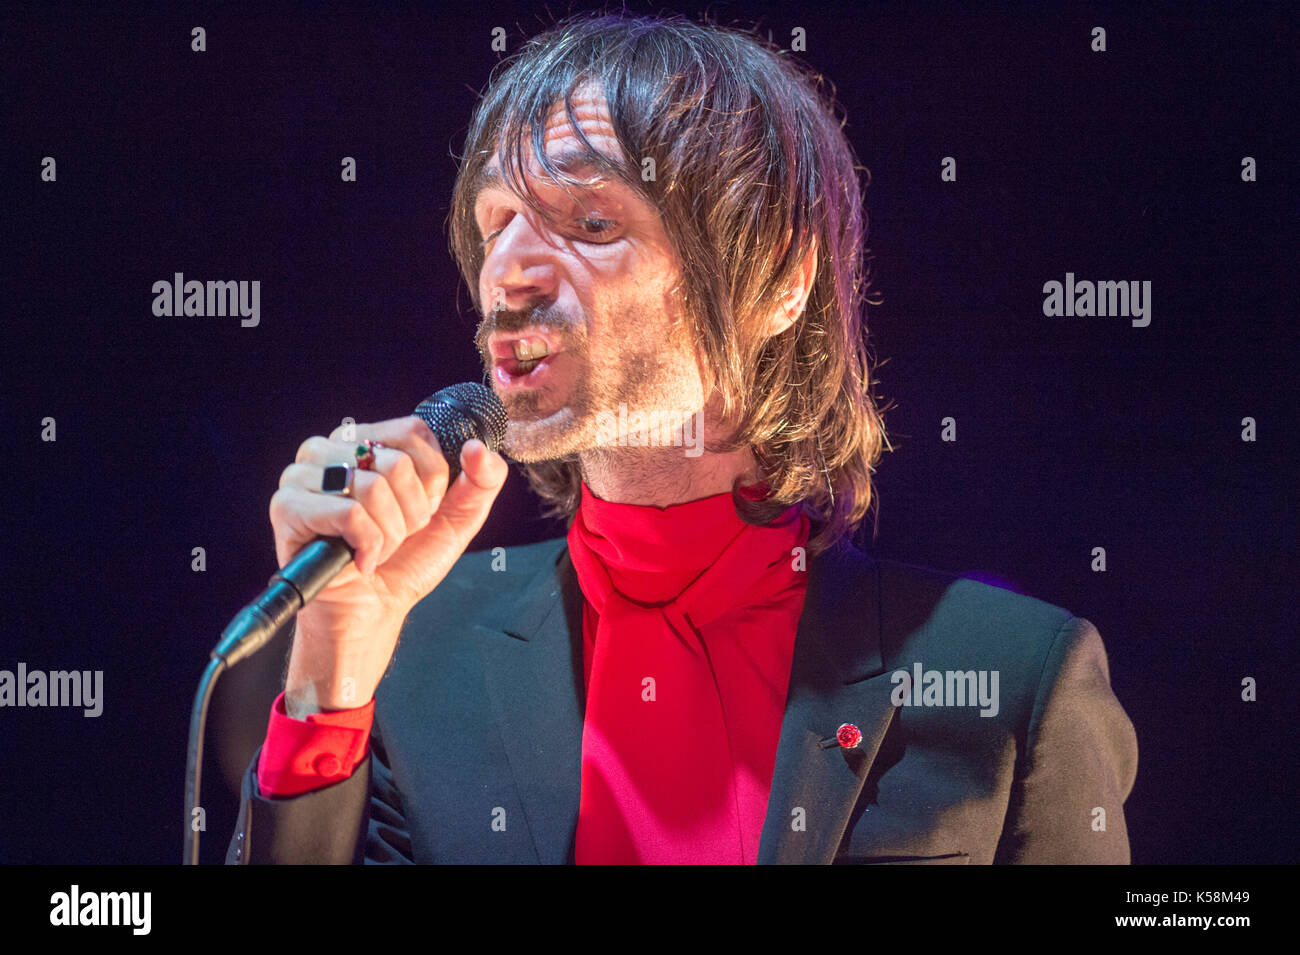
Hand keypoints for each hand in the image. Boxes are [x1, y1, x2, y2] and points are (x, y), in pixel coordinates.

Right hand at [268, 416, 508, 713]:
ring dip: (390, 534)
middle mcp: (330, 449)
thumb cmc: (406, 560)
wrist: (373, 611)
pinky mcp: (287, 507)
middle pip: (396, 463)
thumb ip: (482, 479)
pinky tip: (360, 560)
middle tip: (395, 535)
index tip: (421, 509)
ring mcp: (302, 475)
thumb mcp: (458, 517)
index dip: (431, 480)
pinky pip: (350, 515)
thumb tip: (478, 447)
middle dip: (411, 513)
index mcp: (366, 439)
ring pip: (374, 488)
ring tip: (376, 548)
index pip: (415, 432)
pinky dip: (368, 546)